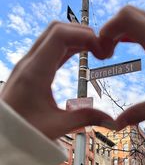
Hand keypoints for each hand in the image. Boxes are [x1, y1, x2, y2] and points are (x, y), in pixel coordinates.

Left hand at [1, 22, 114, 138]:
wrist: (1, 135)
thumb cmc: (23, 132)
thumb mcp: (57, 126)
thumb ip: (86, 118)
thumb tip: (113, 121)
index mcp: (35, 72)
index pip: (60, 35)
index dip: (85, 36)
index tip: (103, 51)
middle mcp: (29, 62)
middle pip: (57, 29)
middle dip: (83, 33)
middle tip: (102, 49)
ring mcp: (28, 64)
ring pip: (53, 36)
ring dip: (75, 38)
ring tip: (95, 51)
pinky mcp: (30, 70)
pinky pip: (50, 48)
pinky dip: (67, 46)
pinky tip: (80, 54)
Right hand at [100, 6, 144, 128]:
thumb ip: (140, 113)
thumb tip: (117, 124)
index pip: (125, 17)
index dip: (106, 30)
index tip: (102, 52)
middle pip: (131, 13)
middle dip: (112, 29)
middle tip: (106, 53)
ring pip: (144, 18)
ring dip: (126, 30)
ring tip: (116, 51)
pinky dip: (140, 32)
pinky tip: (140, 49)